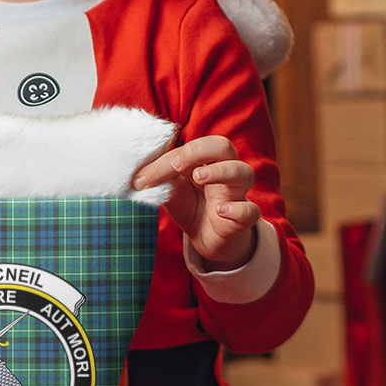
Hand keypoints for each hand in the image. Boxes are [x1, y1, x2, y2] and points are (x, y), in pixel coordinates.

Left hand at [132, 135, 259, 269]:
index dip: (166, 159)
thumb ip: (159, 179)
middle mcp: (224, 171)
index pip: (190, 147)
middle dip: (198, 151)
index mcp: (205, 160)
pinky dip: (238, 209)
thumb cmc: (191, 206)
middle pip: (223, 146)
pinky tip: (220, 210)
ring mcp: (236, 194)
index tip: (142, 178)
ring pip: (243, 172)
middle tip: (176, 165)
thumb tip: (135, 174)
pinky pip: (250, 211)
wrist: (208, 239)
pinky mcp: (243, 219)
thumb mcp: (171, 191)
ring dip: (221, 171)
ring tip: (199, 177)